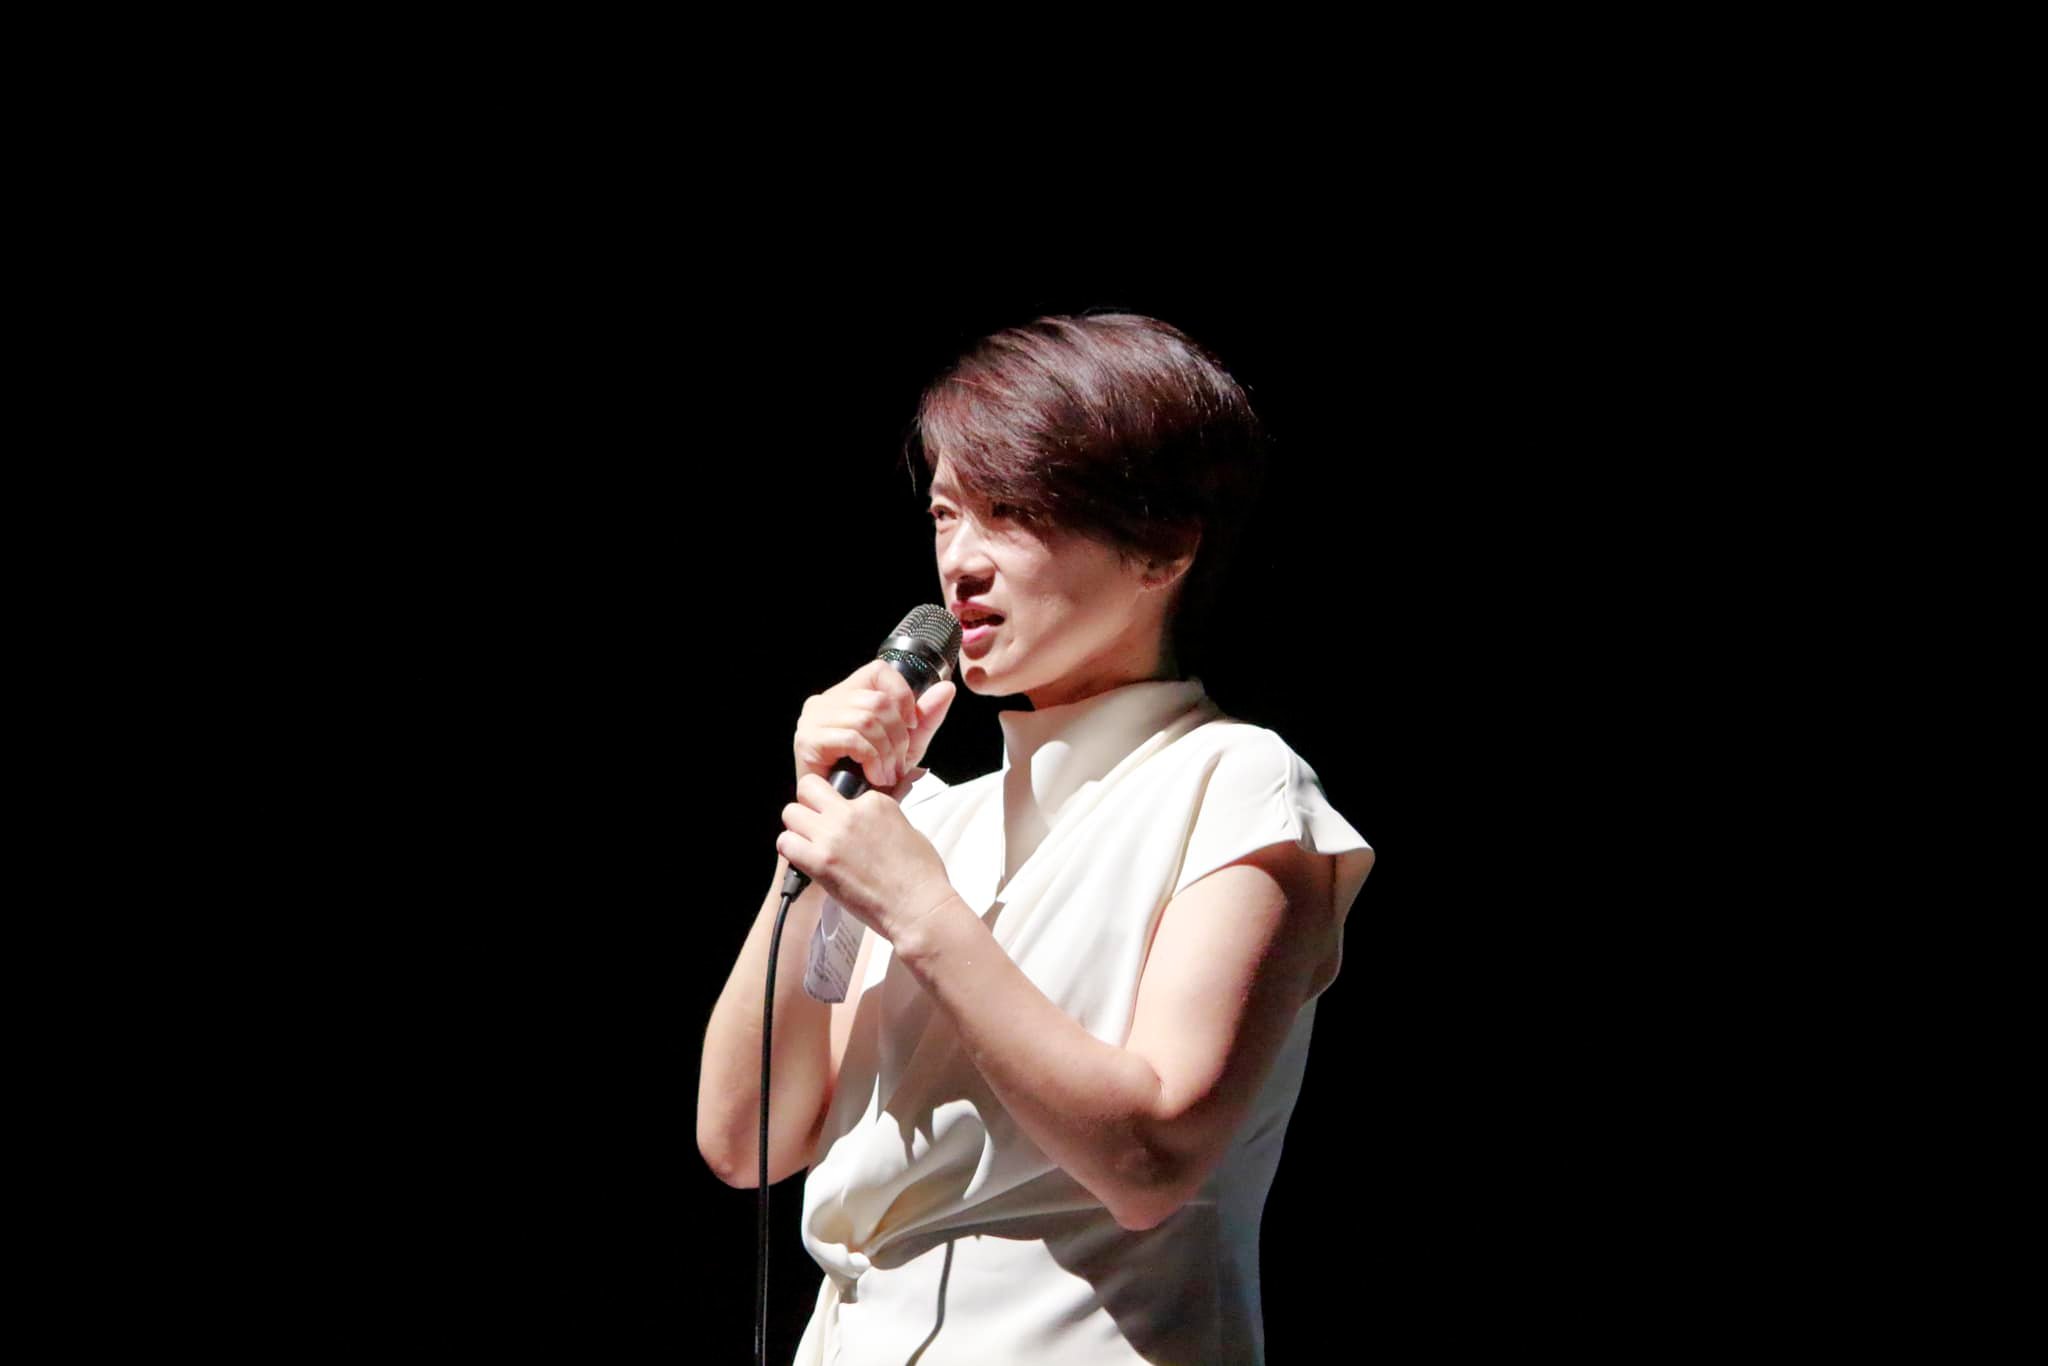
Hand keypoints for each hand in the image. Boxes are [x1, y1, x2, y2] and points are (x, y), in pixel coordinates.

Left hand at [777, 774, 959, 944]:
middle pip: (808, 789)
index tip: (842, 821)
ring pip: (790, 813)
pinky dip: (791, 850)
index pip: (841, 789)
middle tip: (816, 824)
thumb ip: (882, 818)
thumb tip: (868, 821)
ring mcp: (833, 836)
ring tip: (809, 844)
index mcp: (875, 802)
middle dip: (809, 804)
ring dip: (797, 828)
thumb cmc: (919, 876)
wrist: (917, 906)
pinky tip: (804, 860)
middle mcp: (851, 813)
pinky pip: (785, 843)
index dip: (838, 806)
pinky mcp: (820, 861)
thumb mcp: (908, 830)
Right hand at [794, 660, 957, 794]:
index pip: (879, 671)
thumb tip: (946, 688)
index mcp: (847, 695)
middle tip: (899, 764)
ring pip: (866, 719)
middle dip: (898, 737)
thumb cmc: (869, 780)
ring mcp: (813, 720)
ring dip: (886, 752)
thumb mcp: (907, 746)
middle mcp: (825, 701)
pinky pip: (852, 738)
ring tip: (887, 774)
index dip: (903, 696)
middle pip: (877, 701)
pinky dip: (871, 759)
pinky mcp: (807, 741)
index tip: (911, 726)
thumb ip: (925, 718)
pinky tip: (874, 776)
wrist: (846, 817)